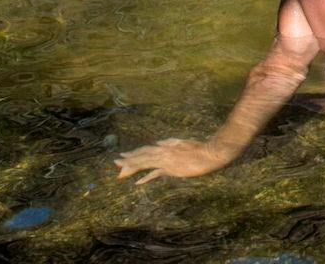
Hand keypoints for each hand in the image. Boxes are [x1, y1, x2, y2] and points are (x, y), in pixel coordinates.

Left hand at [115, 138, 232, 183]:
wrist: (209, 153)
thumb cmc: (199, 148)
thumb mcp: (182, 142)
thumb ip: (170, 142)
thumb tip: (159, 142)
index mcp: (166, 146)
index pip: (146, 149)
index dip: (134, 153)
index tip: (124, 155)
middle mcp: (163, 152)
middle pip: (142, 155)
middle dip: (128, 160)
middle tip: (115, 163)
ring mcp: (166, 160)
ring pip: (145, 163)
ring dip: (132, 167)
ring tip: (120, 172)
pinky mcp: (171, 168)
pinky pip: (155, 174)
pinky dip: (146, 178)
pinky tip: (138, 183)